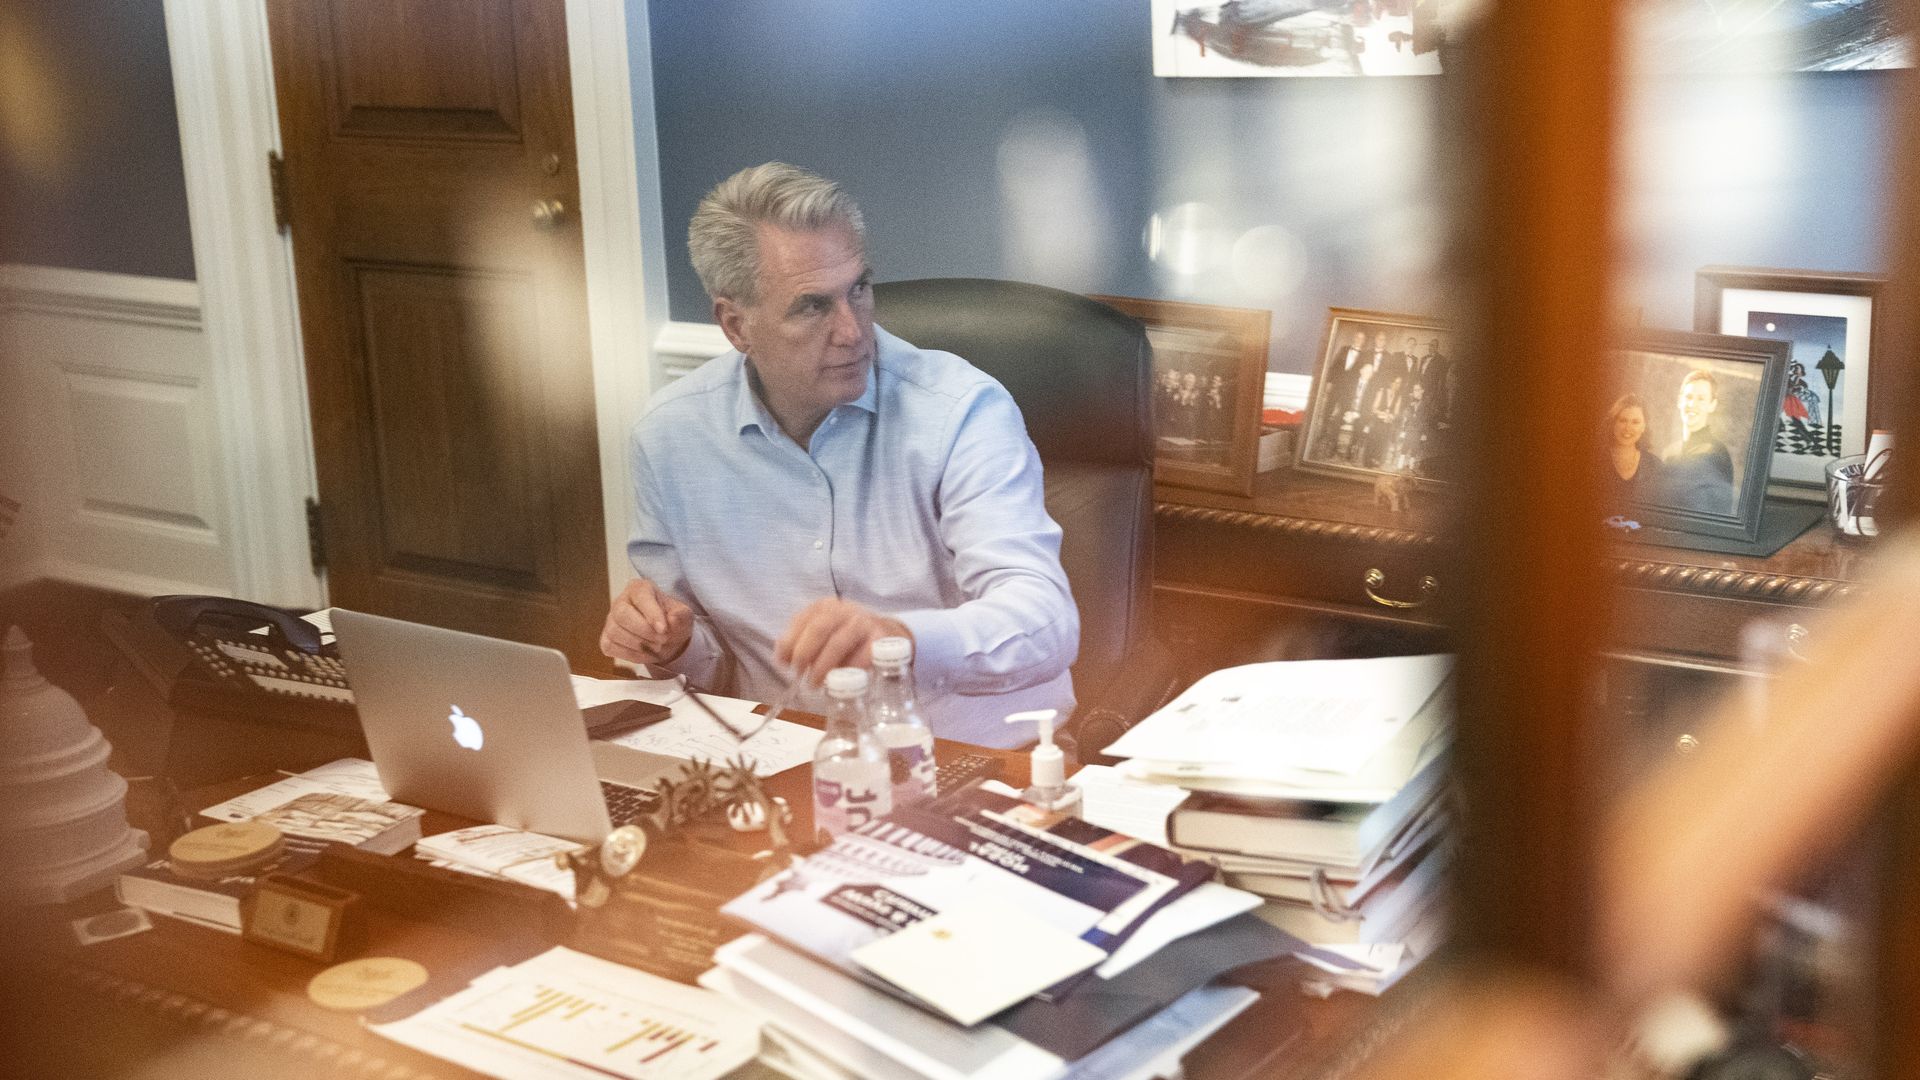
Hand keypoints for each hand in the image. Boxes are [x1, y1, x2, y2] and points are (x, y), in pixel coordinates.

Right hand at [600, 578, 693, 666]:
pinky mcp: (606, 639)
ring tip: (657, 647)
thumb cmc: (672, 621)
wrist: (666, 639)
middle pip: (622, 614)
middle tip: (662, 640)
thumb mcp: (684, 616)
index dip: (651, 614)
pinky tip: (646, 654)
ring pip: (615, 632)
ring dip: (639, 644)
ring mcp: (611, 621)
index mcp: (640, 589)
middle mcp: (621, 601)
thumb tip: (672, 619)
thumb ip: (681, 616)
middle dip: (644, 631)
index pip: (641, 596)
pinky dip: (630, 654)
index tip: (663, 630)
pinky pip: (610, 647)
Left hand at [775, 599, 909, 686]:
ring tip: (815, 683)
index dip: (789, 642)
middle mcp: (844, 610)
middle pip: (818, 628)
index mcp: (825, 606)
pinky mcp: (880, 639)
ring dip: (822, 666)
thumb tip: (780, 658)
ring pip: (838, 643)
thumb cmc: (845, 636)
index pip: (801, 620)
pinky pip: (861, 656)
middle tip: (798, 674)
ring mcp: (863, 623)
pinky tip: (840, 681)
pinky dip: (848, 670)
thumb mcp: (822, 632)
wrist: (884, 632)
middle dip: (804, 654)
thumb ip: (800, 642)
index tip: (782, 663)